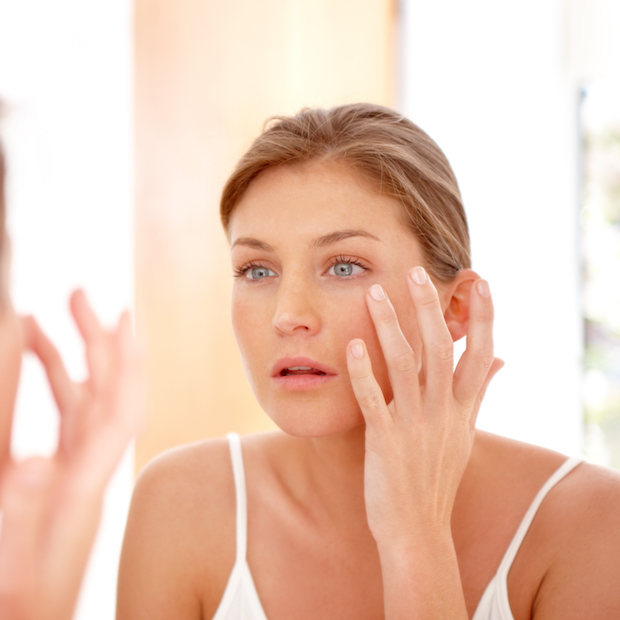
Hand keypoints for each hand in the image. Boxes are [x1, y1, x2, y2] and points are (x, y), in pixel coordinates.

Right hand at [0, 290, 142, 619]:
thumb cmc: (23, 616)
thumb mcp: (16, 575)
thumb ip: (24, 518)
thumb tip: (30, 461)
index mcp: (83, 489)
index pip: (119, 411)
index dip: (126, 361)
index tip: (124, 315)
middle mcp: (86, 477)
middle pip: (105, 394)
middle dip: (97, 341)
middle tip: (78, 293)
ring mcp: (72, 481)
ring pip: (80, 404)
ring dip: (68, 358)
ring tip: (37, 321)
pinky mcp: (57, 489)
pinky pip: (62, 424)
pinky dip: (51, 390)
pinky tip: (33, 374)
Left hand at [346, 267, 500, 549]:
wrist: (418, 529)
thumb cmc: (436, 478)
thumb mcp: (464, 433)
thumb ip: (478, 393)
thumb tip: (500, 361)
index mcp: (462, 409)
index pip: (480, 353)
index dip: (482, 316)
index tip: (479, 280)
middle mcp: (443, 412)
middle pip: (441, 349)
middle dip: (431, 309)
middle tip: (418, 271)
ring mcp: (414, 425)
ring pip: (405, 366)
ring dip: (390, 327)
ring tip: (375, 294)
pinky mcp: (385, 441)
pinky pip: (373, 400)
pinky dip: (364, 371)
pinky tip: (352, 345)